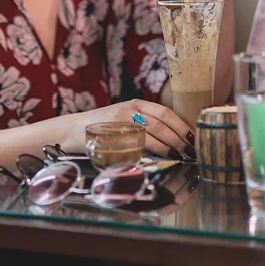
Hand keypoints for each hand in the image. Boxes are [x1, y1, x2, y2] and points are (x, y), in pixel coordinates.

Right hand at [60, 100, 194, 160]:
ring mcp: (120, 123)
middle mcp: (129, 110)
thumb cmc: (103, 128)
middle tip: (190, 152)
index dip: (181, 125)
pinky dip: (150, 155)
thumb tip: (174, 140)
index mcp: (135, 104)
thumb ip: (145, 124)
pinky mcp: (112, 137)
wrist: (71, 131)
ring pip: (152, 135)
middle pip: (161, 124)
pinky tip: (158, 161)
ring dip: (168, 148)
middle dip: (179, 139)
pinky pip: (135, 147)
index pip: (165, 113)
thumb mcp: (124, 118)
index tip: (193, 138)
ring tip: (179, 157)